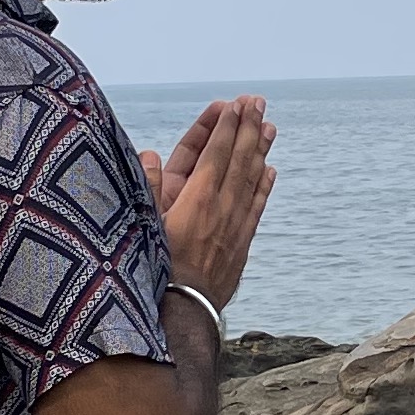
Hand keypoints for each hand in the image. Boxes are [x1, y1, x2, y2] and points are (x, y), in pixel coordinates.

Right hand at [159, 96, 274, 312]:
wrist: (183, 312)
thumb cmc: (156, 269)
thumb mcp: (144, 226)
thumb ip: (148, 188)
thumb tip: (150, 155)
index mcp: (196, 199)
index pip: (215, 153)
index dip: (225, 127)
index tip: (234, 105)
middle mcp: (221, 208)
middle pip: (238, 159)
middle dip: (247, 128)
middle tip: (257, 102)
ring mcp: (235, 225)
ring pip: (251, 179)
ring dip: (260, 151)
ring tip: (269, 125)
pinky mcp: (241, 242)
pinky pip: (256, 207)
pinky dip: (264, 186)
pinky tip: (270, 170)